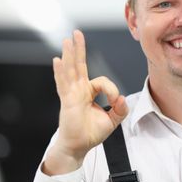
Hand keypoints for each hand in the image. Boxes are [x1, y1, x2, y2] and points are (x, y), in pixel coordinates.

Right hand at [42, 30, 128, 174]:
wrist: (78, 147)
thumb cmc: (91, 133)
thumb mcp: (112, 120)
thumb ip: (120, 109)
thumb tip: (123, 98)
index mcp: (89, 92)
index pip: (102, 81)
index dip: (112, 90)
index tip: (116, 102)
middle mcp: (79, 90)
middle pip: (79, 65)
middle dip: (79, 48)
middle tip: (76, 34)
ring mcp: (72, 94)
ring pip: (71, 70)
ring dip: (69, 54)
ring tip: (67, 40)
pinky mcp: (67, 101)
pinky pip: (63, 84)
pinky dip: (60, 72)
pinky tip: (58, 60)